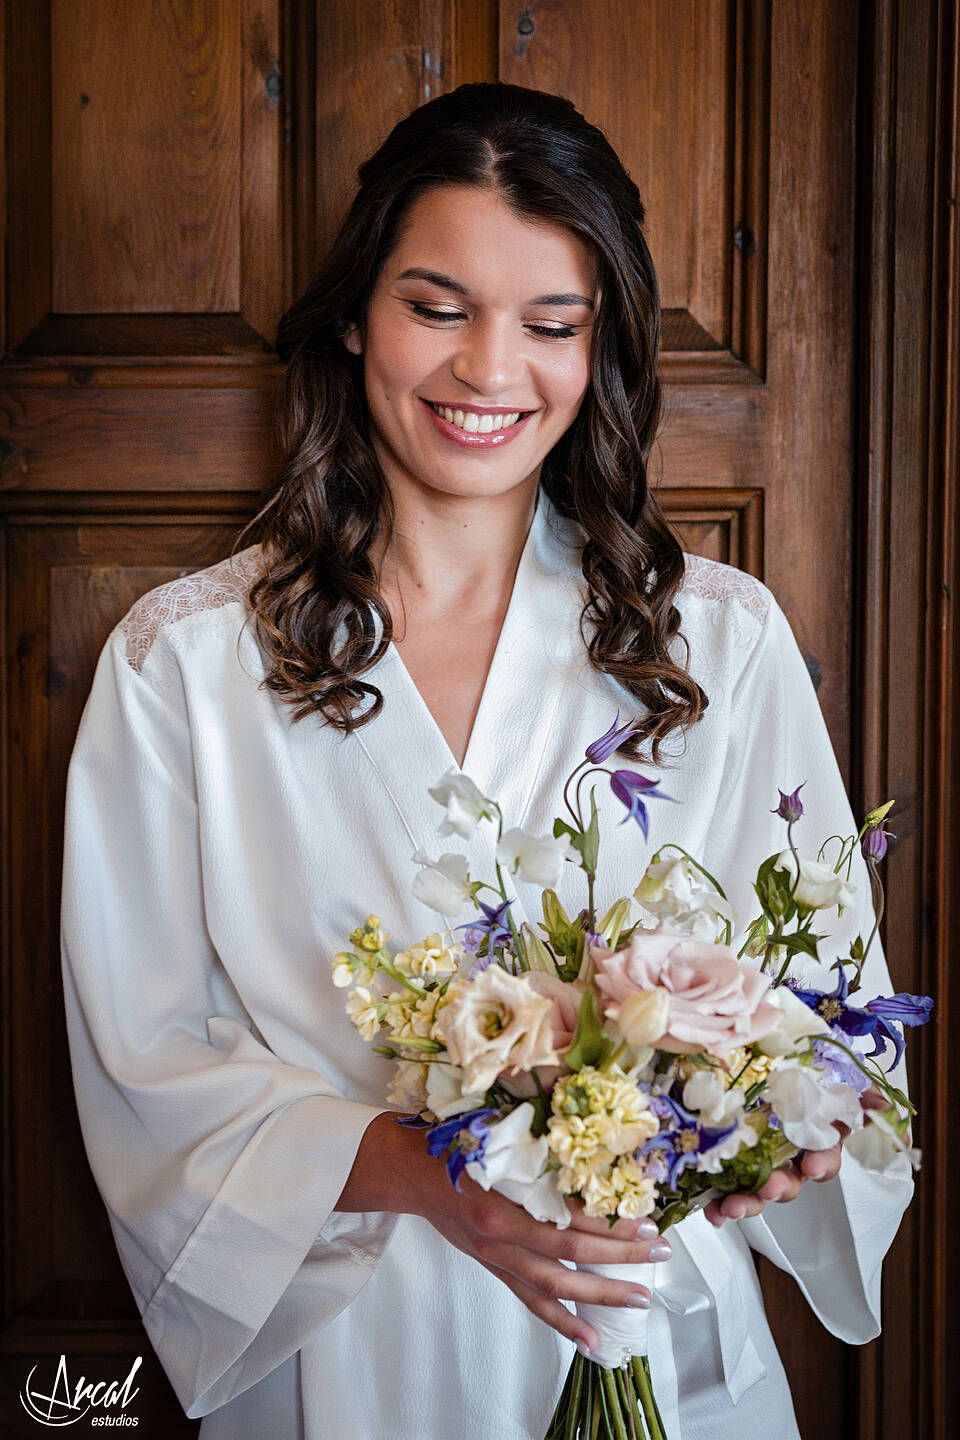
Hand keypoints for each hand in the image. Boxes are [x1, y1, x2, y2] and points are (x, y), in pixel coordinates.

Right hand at [336, 1112, 671, 1351]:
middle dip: (620, 1256)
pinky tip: (590, 1339)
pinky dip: (562, 1321)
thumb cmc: (454, 1142)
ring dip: (601, 1294)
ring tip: (641, 1298)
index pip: (566, 1216)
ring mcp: (496, 1256)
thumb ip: (537, 1145)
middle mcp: (500, 1233)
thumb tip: (589, 1139)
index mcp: (502, 1196)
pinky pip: (531, 1301)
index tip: (642, 1217)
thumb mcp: (495, 1134)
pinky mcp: (493, 1267)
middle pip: (570, 1252)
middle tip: (660, 1253)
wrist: (410, 1170)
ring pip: (555, 1285)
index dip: (607, 1221)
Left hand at [704, 1084, 886, 1227]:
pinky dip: (716, 1199)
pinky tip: (710, 1210)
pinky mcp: (727, 1156)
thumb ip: (865, 1097)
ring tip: (731, 1206)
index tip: (814, 1165)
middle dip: (780, 1187)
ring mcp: (757, 1158)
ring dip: (747, 1202)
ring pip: (756, 1187)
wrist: (765, 1054)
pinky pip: (723, 1182)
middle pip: (789, 1180)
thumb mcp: (833, 1076)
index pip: (825, 1158)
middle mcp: (788, 1154)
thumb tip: (892, 1118)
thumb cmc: (803, 1071)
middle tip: (769, 1187)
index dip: (823, 1164)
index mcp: (814, 1138)